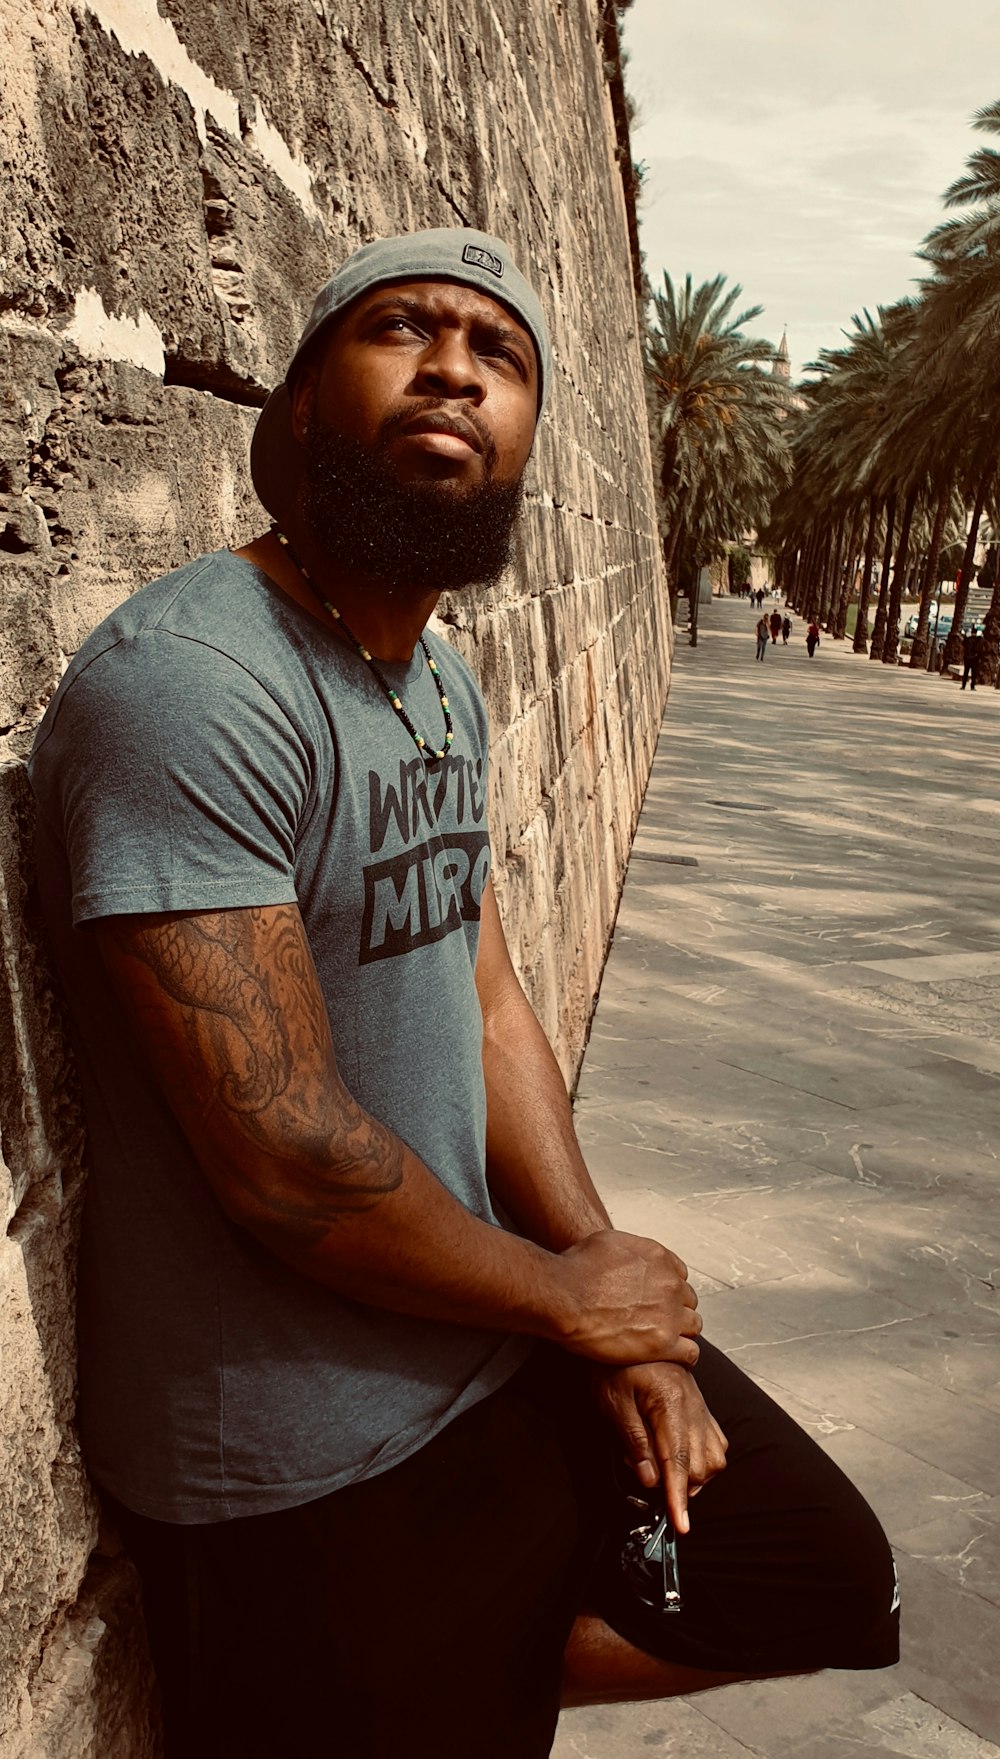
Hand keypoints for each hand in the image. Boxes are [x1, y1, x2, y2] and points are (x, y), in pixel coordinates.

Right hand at [549, 1230, 701, 1366]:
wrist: (562, 1297)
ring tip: (663, 1341)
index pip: (680, 1276)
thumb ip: (629, 1251)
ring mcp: (669, 1314)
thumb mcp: (606, 1242)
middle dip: (675, 1310)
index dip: (668, 1290)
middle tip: (656, 1322)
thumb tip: (628, 1256)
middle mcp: (669, 1283)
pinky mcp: (663, 1343)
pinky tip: (671, 1358)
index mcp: (658, 1257)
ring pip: (693, 1325)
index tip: (658, 1300)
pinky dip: (683, 1355)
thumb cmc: (574, 1270)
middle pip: (688, 1301)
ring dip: (680, 1332)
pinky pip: (690, 1352)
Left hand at [594, 1360, 727, 1533]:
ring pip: (714, 1459)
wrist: (631, 1329)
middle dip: (679, 1485)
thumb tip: (647, 1479)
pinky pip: (717, 1442)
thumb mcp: (613, 1401)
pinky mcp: (701, 1405)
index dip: (678, 1498)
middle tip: (644, 1472)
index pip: (678, 1462)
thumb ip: (633, 1440)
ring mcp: (701, 1406)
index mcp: (671, 1404)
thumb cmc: (615, 1363)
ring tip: (661, 1466)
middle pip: (700, 1467)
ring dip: (692, 1474)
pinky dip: (703, 1459)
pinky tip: (680, 1454)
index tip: (681, 1525)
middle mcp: (693, 1406)